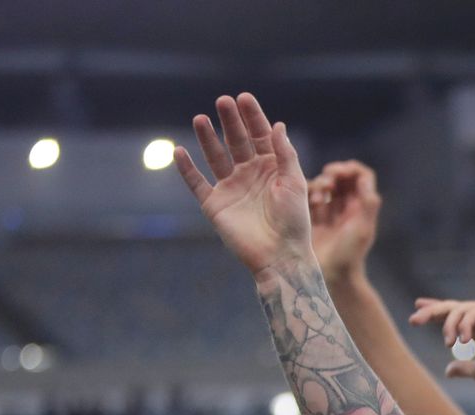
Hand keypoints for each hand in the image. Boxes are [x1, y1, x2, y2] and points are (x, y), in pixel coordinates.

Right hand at [176, 93, 313, 278]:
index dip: (252, 116)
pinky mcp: (215, 204)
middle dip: (230, 121)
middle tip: (223, 101)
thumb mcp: (295, 183)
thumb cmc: (294, 221)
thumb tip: (278, 124)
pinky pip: (197, 183)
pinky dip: (187, 169)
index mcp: (272, 167)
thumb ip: (285, 154)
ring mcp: (231, 188)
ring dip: (207, 138)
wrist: (280, 256)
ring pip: (215, 156)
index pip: (260, 135)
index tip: (244, 97)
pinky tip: (179, 151)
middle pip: (237, 141)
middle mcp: (250, 174)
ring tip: (200, 118)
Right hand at [309, 160, 381, 284]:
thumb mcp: (362, 229)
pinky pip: (310, 196)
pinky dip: (311, 194)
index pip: (361, 177)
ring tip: (320, 197)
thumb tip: (363, 178)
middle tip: (328, 182)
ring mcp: (329, 212)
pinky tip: (313, 203)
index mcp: (362, 207)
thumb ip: (367, 203)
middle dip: (334, 174)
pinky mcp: (312, 217)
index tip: (340, 172)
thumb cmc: (349, 255)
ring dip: (322, 184)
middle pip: (342, 178)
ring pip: (326, 185)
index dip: (351, 169)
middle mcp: (347, 207)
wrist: (331, 276)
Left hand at [407, 295, 474, 387]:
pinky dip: (465, 324)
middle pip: (453, 308)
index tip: (416, 313)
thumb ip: (465, 368)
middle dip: (432, 313)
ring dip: (450, 326)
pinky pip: (474, 310)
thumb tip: (448, 371)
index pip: (454, 317)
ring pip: (461, 310)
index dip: (435, 314)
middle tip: (414, 320)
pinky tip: (464, 340)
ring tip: (450, 343)